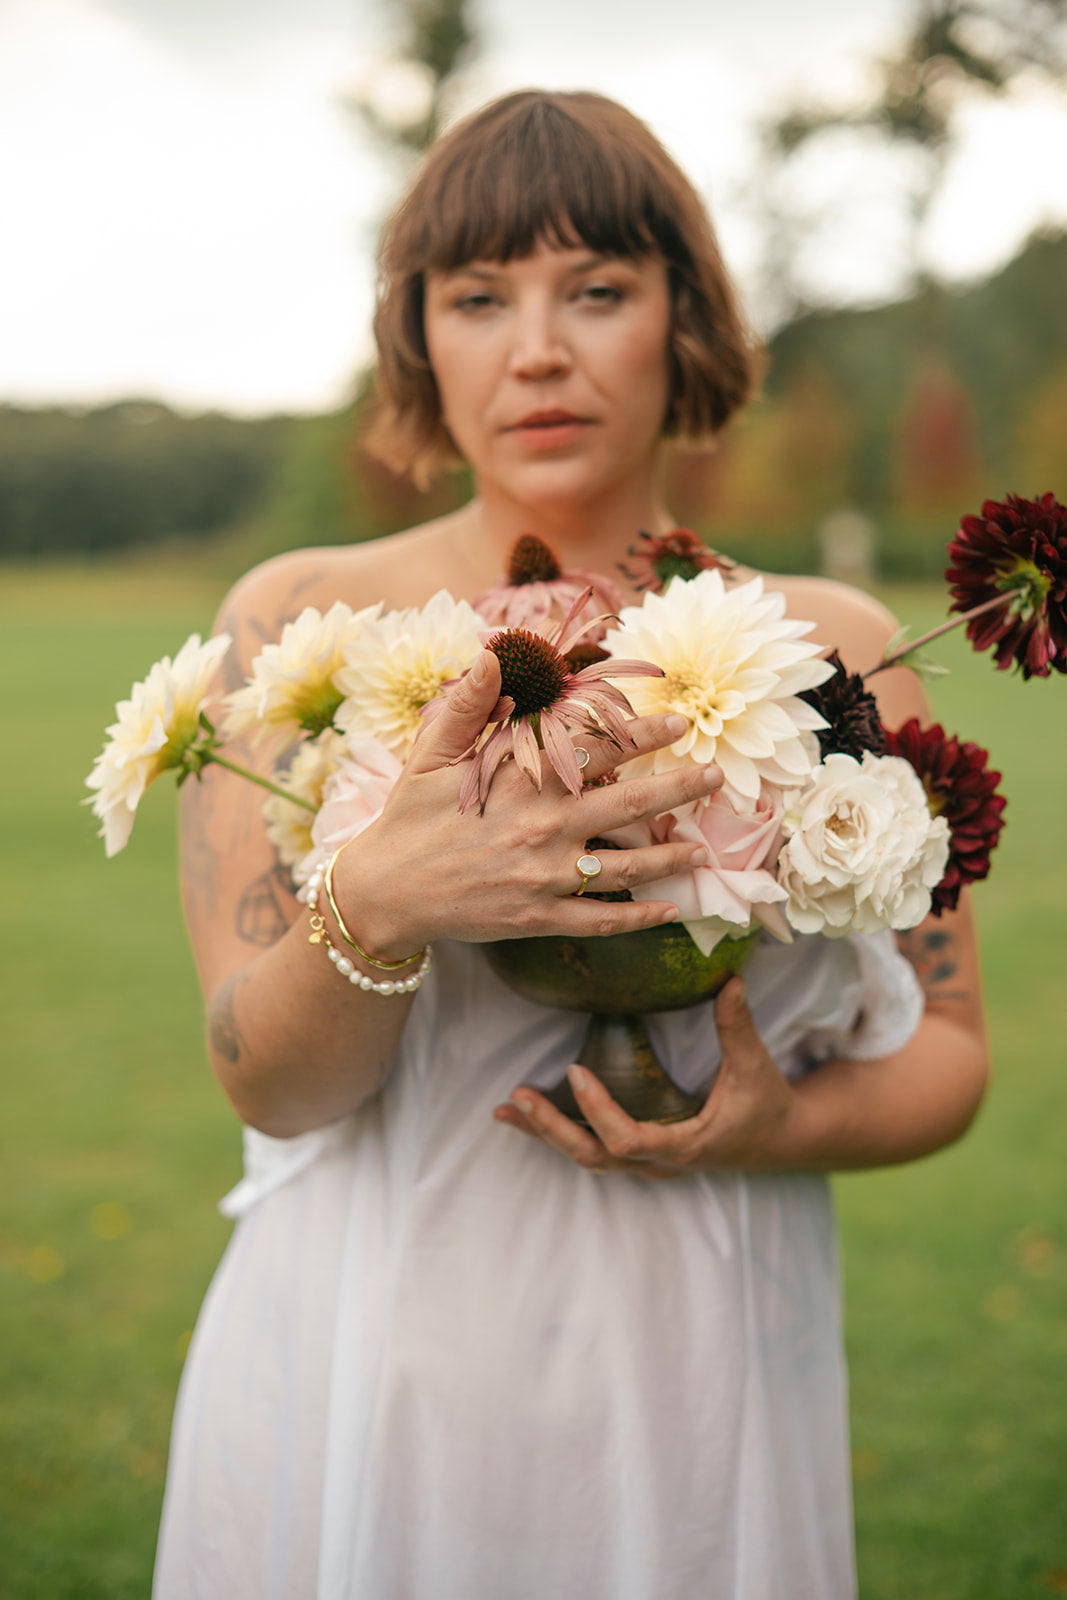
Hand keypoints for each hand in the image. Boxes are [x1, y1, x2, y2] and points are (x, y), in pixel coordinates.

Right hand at [334, 649, 723, 958]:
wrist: (384, 894)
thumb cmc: (410, 817)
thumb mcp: (430, 754)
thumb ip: (467, 705)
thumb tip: (491, 653)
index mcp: (520, 781)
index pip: (596, 748)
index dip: (642, 733)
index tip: (678, 722)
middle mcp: (542, 827)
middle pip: (630, 804)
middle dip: (679, 788)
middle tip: (716, 778)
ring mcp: (544, 877)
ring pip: (626, 866)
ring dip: (670, 857)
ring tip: (702, 851)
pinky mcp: (538, 918)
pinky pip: (599, 920)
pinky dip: (638, 917)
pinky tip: (669, 910)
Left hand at [493, 979, 804, 1177]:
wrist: (780, 1141)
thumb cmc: (766, 1103)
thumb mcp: (755, 1065)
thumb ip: (738, 1025)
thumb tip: (731, 980)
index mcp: (685, 1145)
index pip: (628, 1141)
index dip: (599, 1111)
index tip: (577, 1071)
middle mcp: (659, 1164)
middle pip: (594, 1157)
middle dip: (552, 1129)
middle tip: (519, 1097)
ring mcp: (648, 1165)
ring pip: (587, 1157)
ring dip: (545, 1133)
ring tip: (506, 1107)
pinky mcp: (641, 1156)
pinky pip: (592, 1149)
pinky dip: (557, 1132)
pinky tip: (524, 1115)